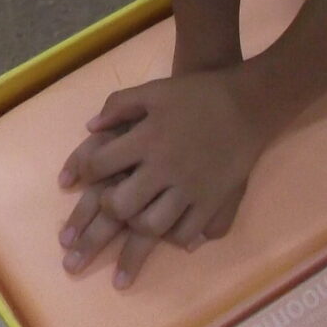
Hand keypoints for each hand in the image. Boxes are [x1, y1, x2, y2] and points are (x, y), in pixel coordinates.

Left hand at [56, 68, 273, 287]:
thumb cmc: (196, 94)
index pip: (101, 164)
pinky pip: (187, 231)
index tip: (80, 178)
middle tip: (104, 211)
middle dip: (106, 213)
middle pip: (123, 205)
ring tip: (131, 235)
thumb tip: (91, 128)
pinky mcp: (211, 200)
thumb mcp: (154, 90)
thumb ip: (119, 105)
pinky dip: (175, 236)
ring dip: (137, 232)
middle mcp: (164, 167)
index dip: (84, 171)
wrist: (247, 103)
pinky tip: (169, 236)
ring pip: (153, 226)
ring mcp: (189, 187)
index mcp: (146, 139)